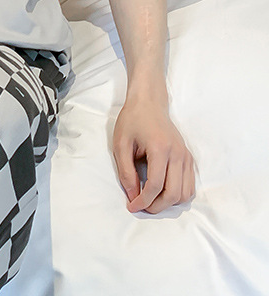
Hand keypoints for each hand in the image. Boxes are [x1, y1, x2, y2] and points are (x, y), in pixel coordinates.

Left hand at [112, 92, 195, 213]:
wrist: (148, 103)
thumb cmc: (132, 121)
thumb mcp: (121, 144)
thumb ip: (125, 171)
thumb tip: (133, 195)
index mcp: (160, 149)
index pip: (155, 185)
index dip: (143, 201)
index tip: (131, 206)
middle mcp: (178, 154)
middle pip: (174, 194)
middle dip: (156, 206)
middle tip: (141, 206)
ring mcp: (186, 157)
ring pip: (185, 194)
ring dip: (168, 203)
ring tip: (150, 199)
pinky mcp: (189, 159)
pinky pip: (189, 186)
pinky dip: (177, 195)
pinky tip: (162, 191)